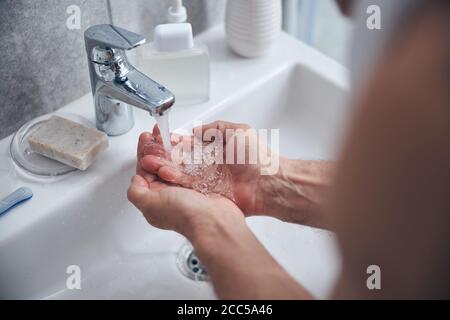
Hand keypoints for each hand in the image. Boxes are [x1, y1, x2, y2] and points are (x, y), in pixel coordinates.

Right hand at [140, 121, 333, 226]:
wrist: (268, 183)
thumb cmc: (258, 157)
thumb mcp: (238, 130)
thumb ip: (215, 128)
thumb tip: (196, 130)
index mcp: (214, 149)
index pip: (188, 143)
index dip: (173, 140)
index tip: (159, 135)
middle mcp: (207, 165)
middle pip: (180, 158)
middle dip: (163, 153)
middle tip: (148, 149)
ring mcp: (206, 180)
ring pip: (179, 172)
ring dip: (164, 166)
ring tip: (148, 160)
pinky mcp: (206, 194)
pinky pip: (186, 186)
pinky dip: (173, 180)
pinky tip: (161, 174)